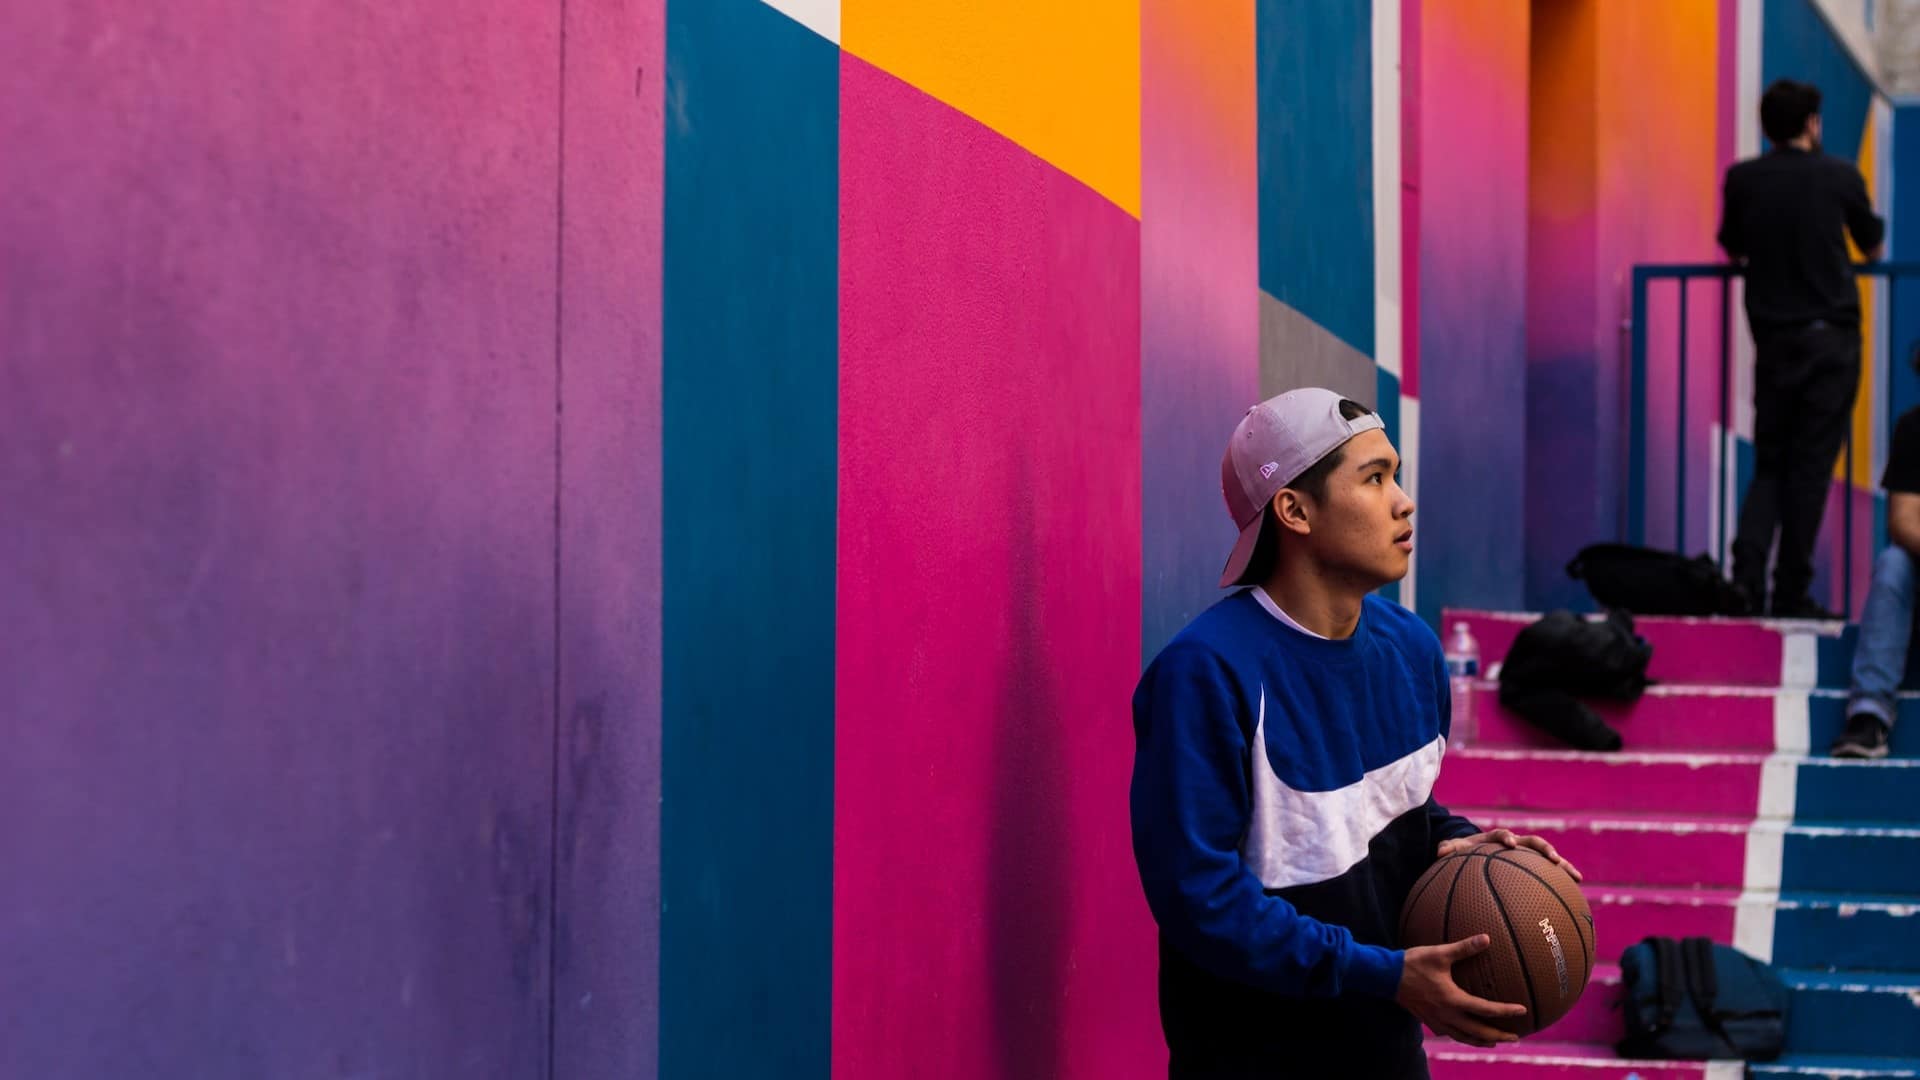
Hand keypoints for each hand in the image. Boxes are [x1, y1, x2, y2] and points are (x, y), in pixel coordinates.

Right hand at [1395, 934, 1527, 1046]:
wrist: (1385, 976)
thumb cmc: (1412, 963)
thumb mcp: (1440, 952)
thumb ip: (1464, 947)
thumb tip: (1486, 938)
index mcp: (1452, 999)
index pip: (1485, 1009)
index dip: (1505, 1011)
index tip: (1522, 1010)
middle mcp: (1447, 1014)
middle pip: (1478, 1032)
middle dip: (1498, 1036)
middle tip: (1515, 1037)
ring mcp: (1436, 1020)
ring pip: (1464, 1037)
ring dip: (1481, 1040)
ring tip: (1493, 1041)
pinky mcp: (1428, 1020)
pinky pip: (1450, 1034)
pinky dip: (1463, 1037)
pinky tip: (1466, 1034)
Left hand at [1438, 829, 1582, 881]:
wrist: (1476, 852)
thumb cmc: (1464, 852)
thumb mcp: (1453, 849)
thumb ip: (1448, 848)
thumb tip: (1439, 851)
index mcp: (1495, 839)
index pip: (1502, 834)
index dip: (1507, 837)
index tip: (1511, 844)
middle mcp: (1515, 843)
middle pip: (1534, 842)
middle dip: (1544, 849)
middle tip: (1553, 859)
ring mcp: (1526, 855)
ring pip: (1547, 858)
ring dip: (1562, 865)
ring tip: (1576, 877)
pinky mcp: (1533, 867)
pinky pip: (1549, 874)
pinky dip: (1562, 881)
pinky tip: (1575, 894)